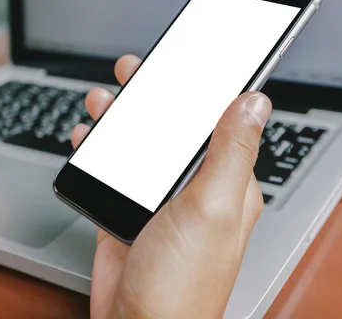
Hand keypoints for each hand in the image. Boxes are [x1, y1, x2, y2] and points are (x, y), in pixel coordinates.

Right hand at [72, 56, 270, 317]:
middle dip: (152, 95)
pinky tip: (87, 137)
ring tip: (103, 99)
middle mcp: (194, 188)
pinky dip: (99, 149)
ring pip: (139, 144)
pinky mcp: (128, 211)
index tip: (187, 58)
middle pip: (172, 126)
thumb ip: (230, 152)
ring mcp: (158, 199)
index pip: (219, 121)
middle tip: (134, 70)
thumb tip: (255, 101)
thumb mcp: (211, 208)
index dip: (202, 87)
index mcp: (226, 184)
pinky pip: (113, 168)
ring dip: (121, 118)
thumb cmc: (181, 283)